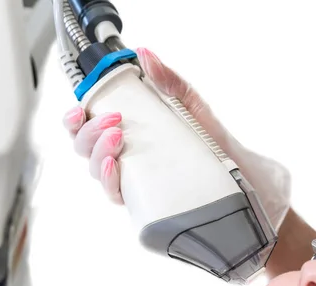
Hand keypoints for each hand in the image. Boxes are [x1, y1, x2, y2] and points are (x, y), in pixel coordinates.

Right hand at [62, 48, 291, 229]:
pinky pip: (115, 195)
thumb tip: (146, 54)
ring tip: (117, 139)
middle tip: (114, 121)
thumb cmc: (212, 145)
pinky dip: (109, 180)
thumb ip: (170, 82)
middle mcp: (125, 158)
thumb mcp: (192, 107)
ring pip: (96, 171)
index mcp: (128, 134)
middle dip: (89, 133)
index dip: (75, 119)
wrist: (240, 176)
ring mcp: (133, 180)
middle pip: (84, 149)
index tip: (81, 108)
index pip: (88, 127)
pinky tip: (116, 165)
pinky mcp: (144, 202)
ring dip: (97, 153)